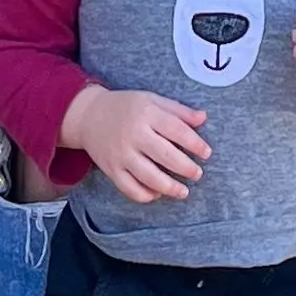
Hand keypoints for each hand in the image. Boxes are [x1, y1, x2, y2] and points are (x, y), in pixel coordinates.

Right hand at [59, 85, 211, 202]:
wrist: (89, 115)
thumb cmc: (126, 107)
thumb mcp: (152, 100)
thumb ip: (178, 110)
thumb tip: (204, 117)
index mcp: (146, 113)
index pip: (177, 130)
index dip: (195, 143)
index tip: (207, 153)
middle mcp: (133, 134)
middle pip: (165, 156)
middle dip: (186, 168)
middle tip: (197, 174)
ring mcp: (121, 154)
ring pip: (149, 177)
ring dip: (170, 188)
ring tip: (183, 191)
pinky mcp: (111, 169)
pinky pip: (130, 189)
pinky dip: (146, 195)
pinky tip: (157, 193)